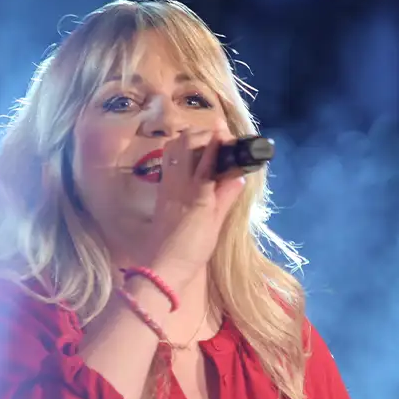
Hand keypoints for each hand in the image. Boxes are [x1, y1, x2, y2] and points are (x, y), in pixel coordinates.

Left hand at [135, 130, 245, 289]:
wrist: (163, 267)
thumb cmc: (193, 250)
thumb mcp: (215, 225)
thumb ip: (226, 197)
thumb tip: (238, 176)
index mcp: (197, 192)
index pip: (207, 155)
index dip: (217, 138)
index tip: (226, 131)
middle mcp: (179, 182)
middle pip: (186, 143)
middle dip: (202, 133)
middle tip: (217, 136)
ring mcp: (167, 184)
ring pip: (173, 148)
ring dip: (188, 139)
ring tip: (204, 144)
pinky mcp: (160, 190)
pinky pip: (169, 162)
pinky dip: (180, 152)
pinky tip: (190, 159)